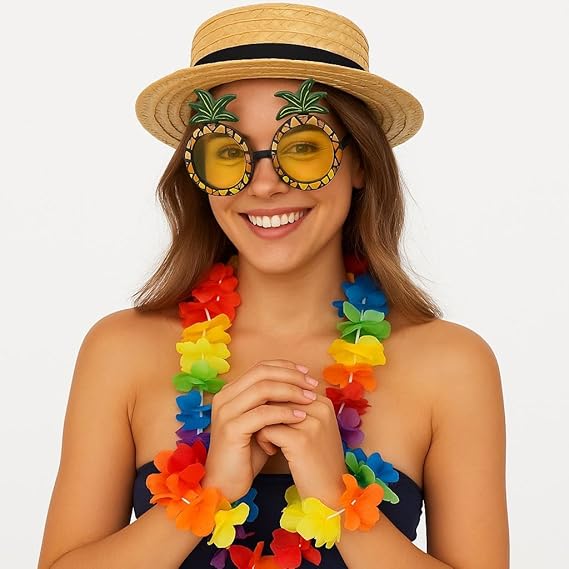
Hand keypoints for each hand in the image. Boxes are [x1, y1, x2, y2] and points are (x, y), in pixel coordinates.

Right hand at [201, 359, 318, 501]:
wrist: (226, 484)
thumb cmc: (247, 454)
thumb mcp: (262, 423)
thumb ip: (273, 403)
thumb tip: (302, 386)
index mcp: (231, 391)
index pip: (261, 367)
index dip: (286, 367)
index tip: (307, 374)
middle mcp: (225, 397)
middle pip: (262, 372)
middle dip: (291, 376)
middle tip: (312, 385)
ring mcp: (226, 412)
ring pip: (262, 389)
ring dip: (291, 391)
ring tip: (310, 399)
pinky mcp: (231, 429)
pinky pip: (262, 414)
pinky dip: (284, 413)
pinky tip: (300, 417)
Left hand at [255, 392, 347, 508]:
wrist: (331, 494)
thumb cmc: (316, 461)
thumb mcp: (310, 428)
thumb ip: (293, 408)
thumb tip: (264, 392)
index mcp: (323, 401)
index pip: (286, 386)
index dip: (273, 403)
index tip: (274, 422)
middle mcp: (320, 407)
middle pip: (276, 396)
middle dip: (266, 413)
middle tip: (268, 432)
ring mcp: (312, 422)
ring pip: (269, 410)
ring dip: (262, 425)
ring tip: (270, 441)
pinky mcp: (301, 440)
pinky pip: (267, 429)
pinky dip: (264, 440)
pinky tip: (272, 451)